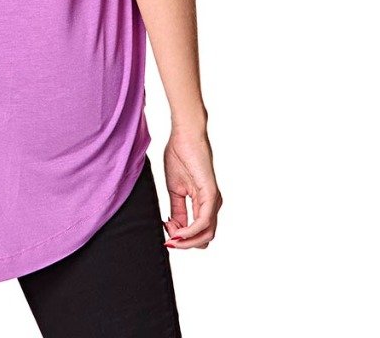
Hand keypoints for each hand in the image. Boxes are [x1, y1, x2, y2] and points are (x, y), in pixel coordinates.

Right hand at [162, 126, 220, 248]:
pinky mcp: (211, 194)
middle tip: (168, 238)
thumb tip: (174, 230)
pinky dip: (190, 231)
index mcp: (204, 202)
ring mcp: (214, 200)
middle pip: (204, 238)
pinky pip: (204, 221)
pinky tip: (177, 231)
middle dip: (185, 244)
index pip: (198, 232)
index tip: (165, 230)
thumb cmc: (179, 155)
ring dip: (187, 241)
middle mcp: (212, 204)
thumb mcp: (174, 189)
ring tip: (171, 236)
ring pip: (206, 234)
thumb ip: (177, 211)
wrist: (183, 135)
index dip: (181, 238)